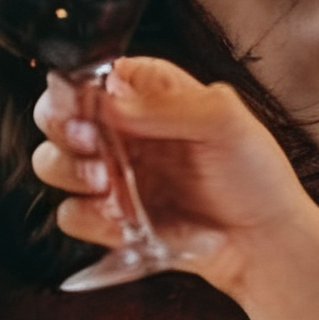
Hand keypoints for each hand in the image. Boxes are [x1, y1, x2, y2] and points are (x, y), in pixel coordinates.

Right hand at [30, 57, 318, 301]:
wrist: (265, 244)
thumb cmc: (257, 176)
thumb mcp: (225, 120)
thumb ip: (167, 104)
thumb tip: (111, 100)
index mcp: (149, 97)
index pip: (93, 76)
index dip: (76, 86)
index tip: (83, 102)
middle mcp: (125, 133)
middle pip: (59, 116)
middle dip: (60, 126)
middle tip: (87, 141)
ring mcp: (115, 178)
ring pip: (53, 164)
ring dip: (68, 170)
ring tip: (104, 180)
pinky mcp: (112, 221)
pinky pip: (72, 215)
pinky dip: (88, 218)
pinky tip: (119, 220)